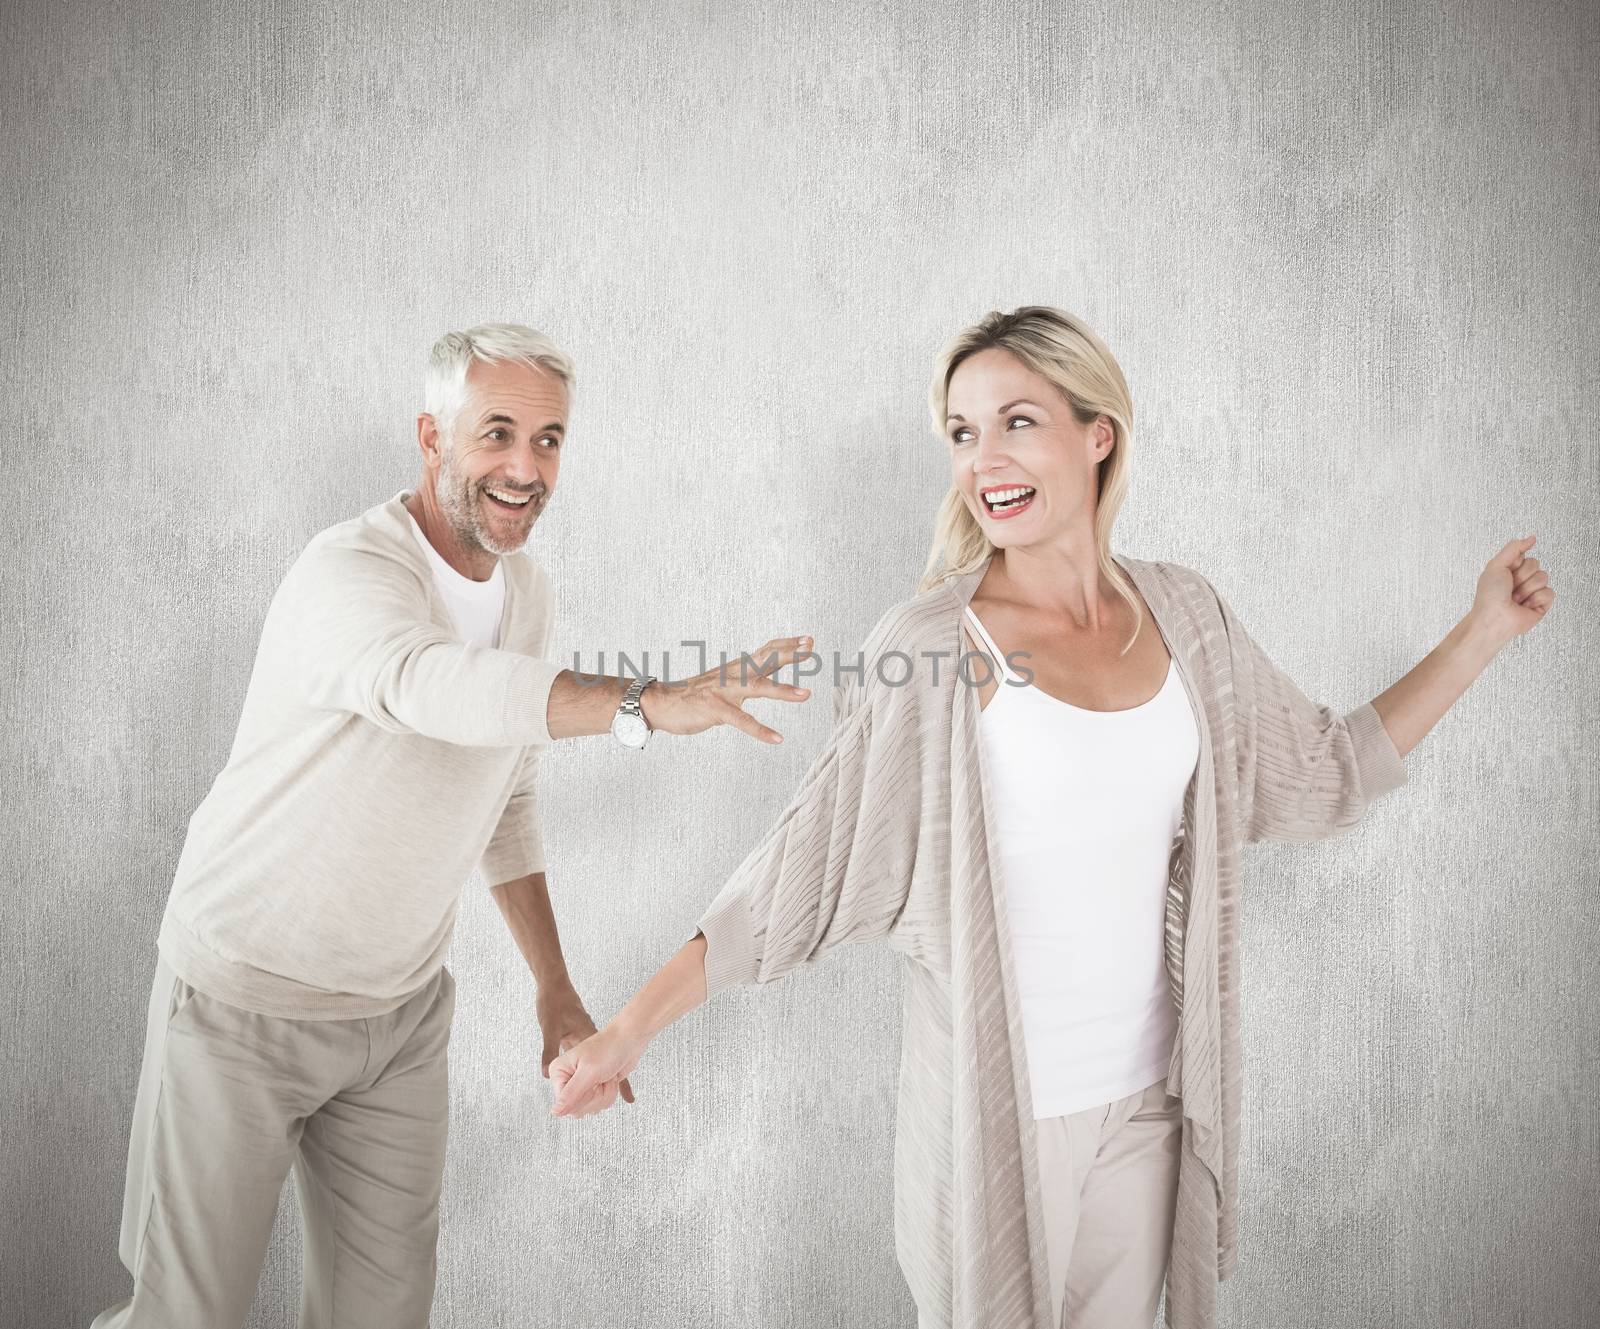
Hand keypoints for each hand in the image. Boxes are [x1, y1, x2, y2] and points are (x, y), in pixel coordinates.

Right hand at [549, 1022, 647, 1118]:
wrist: (628, 1040)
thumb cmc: (608, 1049)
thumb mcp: (589, 1072)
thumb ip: (570, 1094)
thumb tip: (554, 1112)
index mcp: (558, 1072)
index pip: (564, 1104)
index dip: (583, 1097)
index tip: (592, 1081)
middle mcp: (566, 1080)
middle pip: (577, 1110)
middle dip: (595, 1097)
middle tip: (600, 1077)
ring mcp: (580, 1085)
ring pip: (590, 1109)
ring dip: (605, 1094)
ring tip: (607, 1075)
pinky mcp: (594, 1088)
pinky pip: (600, 1105)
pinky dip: (610, 1094)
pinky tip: (611, 1078)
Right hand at [639, 635, 813, 743]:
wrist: (662, 703)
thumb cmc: (697, 694)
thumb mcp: (725, 679)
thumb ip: (748, 673)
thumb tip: (773, 663)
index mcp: (737, 668)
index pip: (766, 650)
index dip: (787, 644)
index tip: (808, 639)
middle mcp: (733, 674)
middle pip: (766, 659)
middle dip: (789, 653)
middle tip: (810, 646)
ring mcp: (725, 691)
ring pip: (758, 687)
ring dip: (783, 690)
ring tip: (807, 694)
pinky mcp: (716, 710)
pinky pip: (742, 721)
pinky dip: (761, 730)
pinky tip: (778, 738)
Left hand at [1470, 535, 1555, 641]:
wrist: (1494, 618)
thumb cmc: (1489, 596)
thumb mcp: (1496, 565)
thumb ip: (1513, 548)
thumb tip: (1531, 538)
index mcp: (1511, 570)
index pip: (1525, 555)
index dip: (1515, 564)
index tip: (1505, 573)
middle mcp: (1522, 580)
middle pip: (1536, 564)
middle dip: (1521, 576)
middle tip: (1509, 588)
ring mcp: (1533, 592)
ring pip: (1543, 577)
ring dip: (1526, 588)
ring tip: (1515, 599)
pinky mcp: (1542, 604)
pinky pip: (1549, 592)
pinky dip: (1536, 599)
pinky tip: (1525, 606)